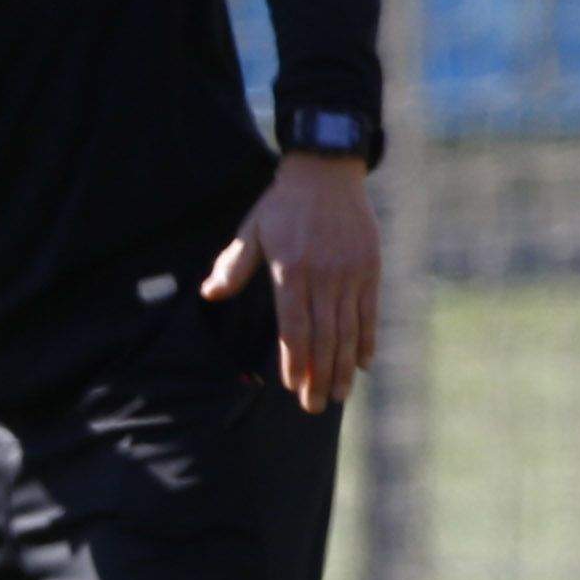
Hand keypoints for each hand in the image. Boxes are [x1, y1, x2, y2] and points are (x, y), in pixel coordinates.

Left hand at [205, 153, 377, 412]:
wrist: (327, 173)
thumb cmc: (282, 205)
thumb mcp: (251, 230)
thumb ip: (233, 266)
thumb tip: (209, 294)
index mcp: (291, 270)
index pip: (294, 327)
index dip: (294, 360)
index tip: (293, 386)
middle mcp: (324, 277)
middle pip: (323, 337)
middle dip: (319, 375)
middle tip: (315, 406)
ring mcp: (351, 274)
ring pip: (348, 330)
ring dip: (344, 366)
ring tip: (340, 395)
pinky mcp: (369, 268)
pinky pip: (370, 311)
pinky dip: (366, 339)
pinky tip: (363, 364)